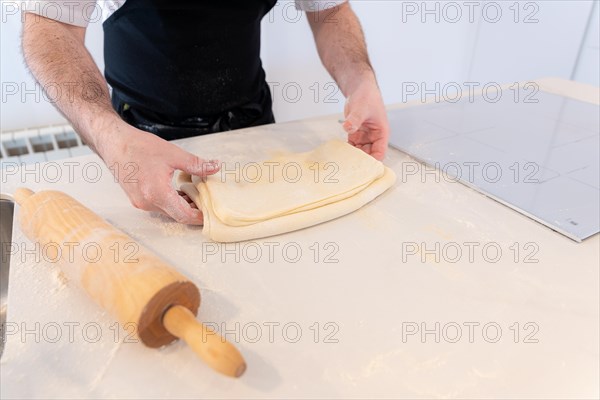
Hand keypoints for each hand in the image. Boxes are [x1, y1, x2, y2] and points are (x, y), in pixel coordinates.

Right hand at [98, 120, 218, 223]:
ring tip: (194, 194)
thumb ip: (196, 164)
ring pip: (167, 211)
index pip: (183, 215)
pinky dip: (170, 202)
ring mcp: (140, 202)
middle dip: (192, 211)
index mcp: (157, 193)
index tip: (210, 213)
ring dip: (181, 206)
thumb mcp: (173, 154)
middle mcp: (147, 202)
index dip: (199, 217)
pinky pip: (158, 206)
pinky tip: (179, 191)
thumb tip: (215, 167)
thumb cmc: (139, 147)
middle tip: (207, 202)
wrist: (114, 143)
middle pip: (176, 215)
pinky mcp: (137, 199)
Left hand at [342, 78, 388, 160]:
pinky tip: (340, 154)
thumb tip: (348, 128)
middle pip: (369, 155)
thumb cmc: (367, 97)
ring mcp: (365, 137)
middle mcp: (374, 138)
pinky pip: (352, 146)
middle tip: (349, 166)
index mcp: (381, 133)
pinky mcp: (356, 135)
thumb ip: (355, 119)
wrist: (360, 89)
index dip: (373, 161)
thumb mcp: (361, 108)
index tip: (363, 166)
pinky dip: (347, 151)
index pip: (380, 153)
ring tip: (343, 162)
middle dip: (361, 161)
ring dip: (353, 157)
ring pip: (360, 153)